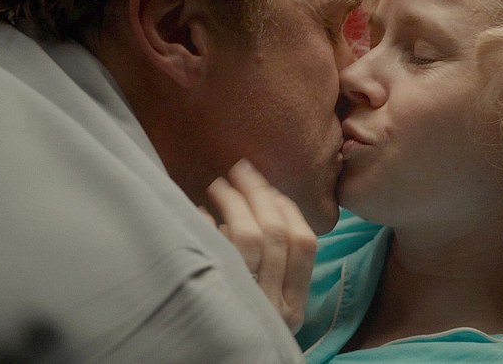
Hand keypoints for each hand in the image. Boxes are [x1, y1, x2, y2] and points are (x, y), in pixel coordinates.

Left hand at [200, 159, 317, 333]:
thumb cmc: (238, 332)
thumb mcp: (268, 309)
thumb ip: (275, 271)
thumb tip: (262, 207)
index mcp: (295, 306)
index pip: (304, 244)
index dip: (287, 207)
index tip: (270, 186)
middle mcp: (275, 308)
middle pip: (275, 233)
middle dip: (258, 193)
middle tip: (242, 169)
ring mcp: (244, 306)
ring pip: (247, 238)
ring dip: (234, 201)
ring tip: (219, 184)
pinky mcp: (211, 303)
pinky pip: (213, 252)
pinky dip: (206, 225)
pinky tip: (198, 214)